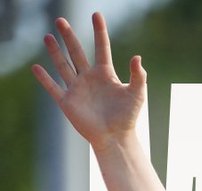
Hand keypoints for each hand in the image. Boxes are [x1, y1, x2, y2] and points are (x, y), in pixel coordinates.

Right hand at [32, 12, 145, 152]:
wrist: (115, 138)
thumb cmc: (128, 118)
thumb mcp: (137, 95)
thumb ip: (138, 76)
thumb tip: (137, 57)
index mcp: (105, 74)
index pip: (101, 48)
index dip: (99, 31)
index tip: (96, 15)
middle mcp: (89, 78)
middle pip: (76, 52)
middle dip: (68, 36)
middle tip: (60, 20)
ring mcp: (77, 89)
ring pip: (63, 66)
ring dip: (55, 52)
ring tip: (48, 36)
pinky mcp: (68, 102)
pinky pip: (53, 87)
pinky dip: (44, 78)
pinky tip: (36, 68)